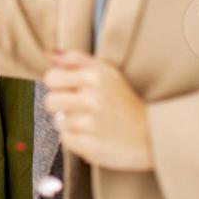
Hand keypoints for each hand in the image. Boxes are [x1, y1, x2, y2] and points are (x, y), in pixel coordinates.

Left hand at [44, 51, 152, 171]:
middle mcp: (91, 99)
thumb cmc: (125, 101)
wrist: (152, 136)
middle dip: (61, 106)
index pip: (51, 78)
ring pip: (58, 122)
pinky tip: (94, 136)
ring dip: (71, 124)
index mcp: (94, 77)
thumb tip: (47, 52)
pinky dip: (76, 140)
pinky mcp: (88, 145)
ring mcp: (89, 124)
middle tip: (81, 108)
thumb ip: (76, 60)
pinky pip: (65, 140)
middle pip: (49, 101)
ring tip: (93, 123)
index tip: (71, 90)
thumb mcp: (107, 72)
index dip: (58, 85)